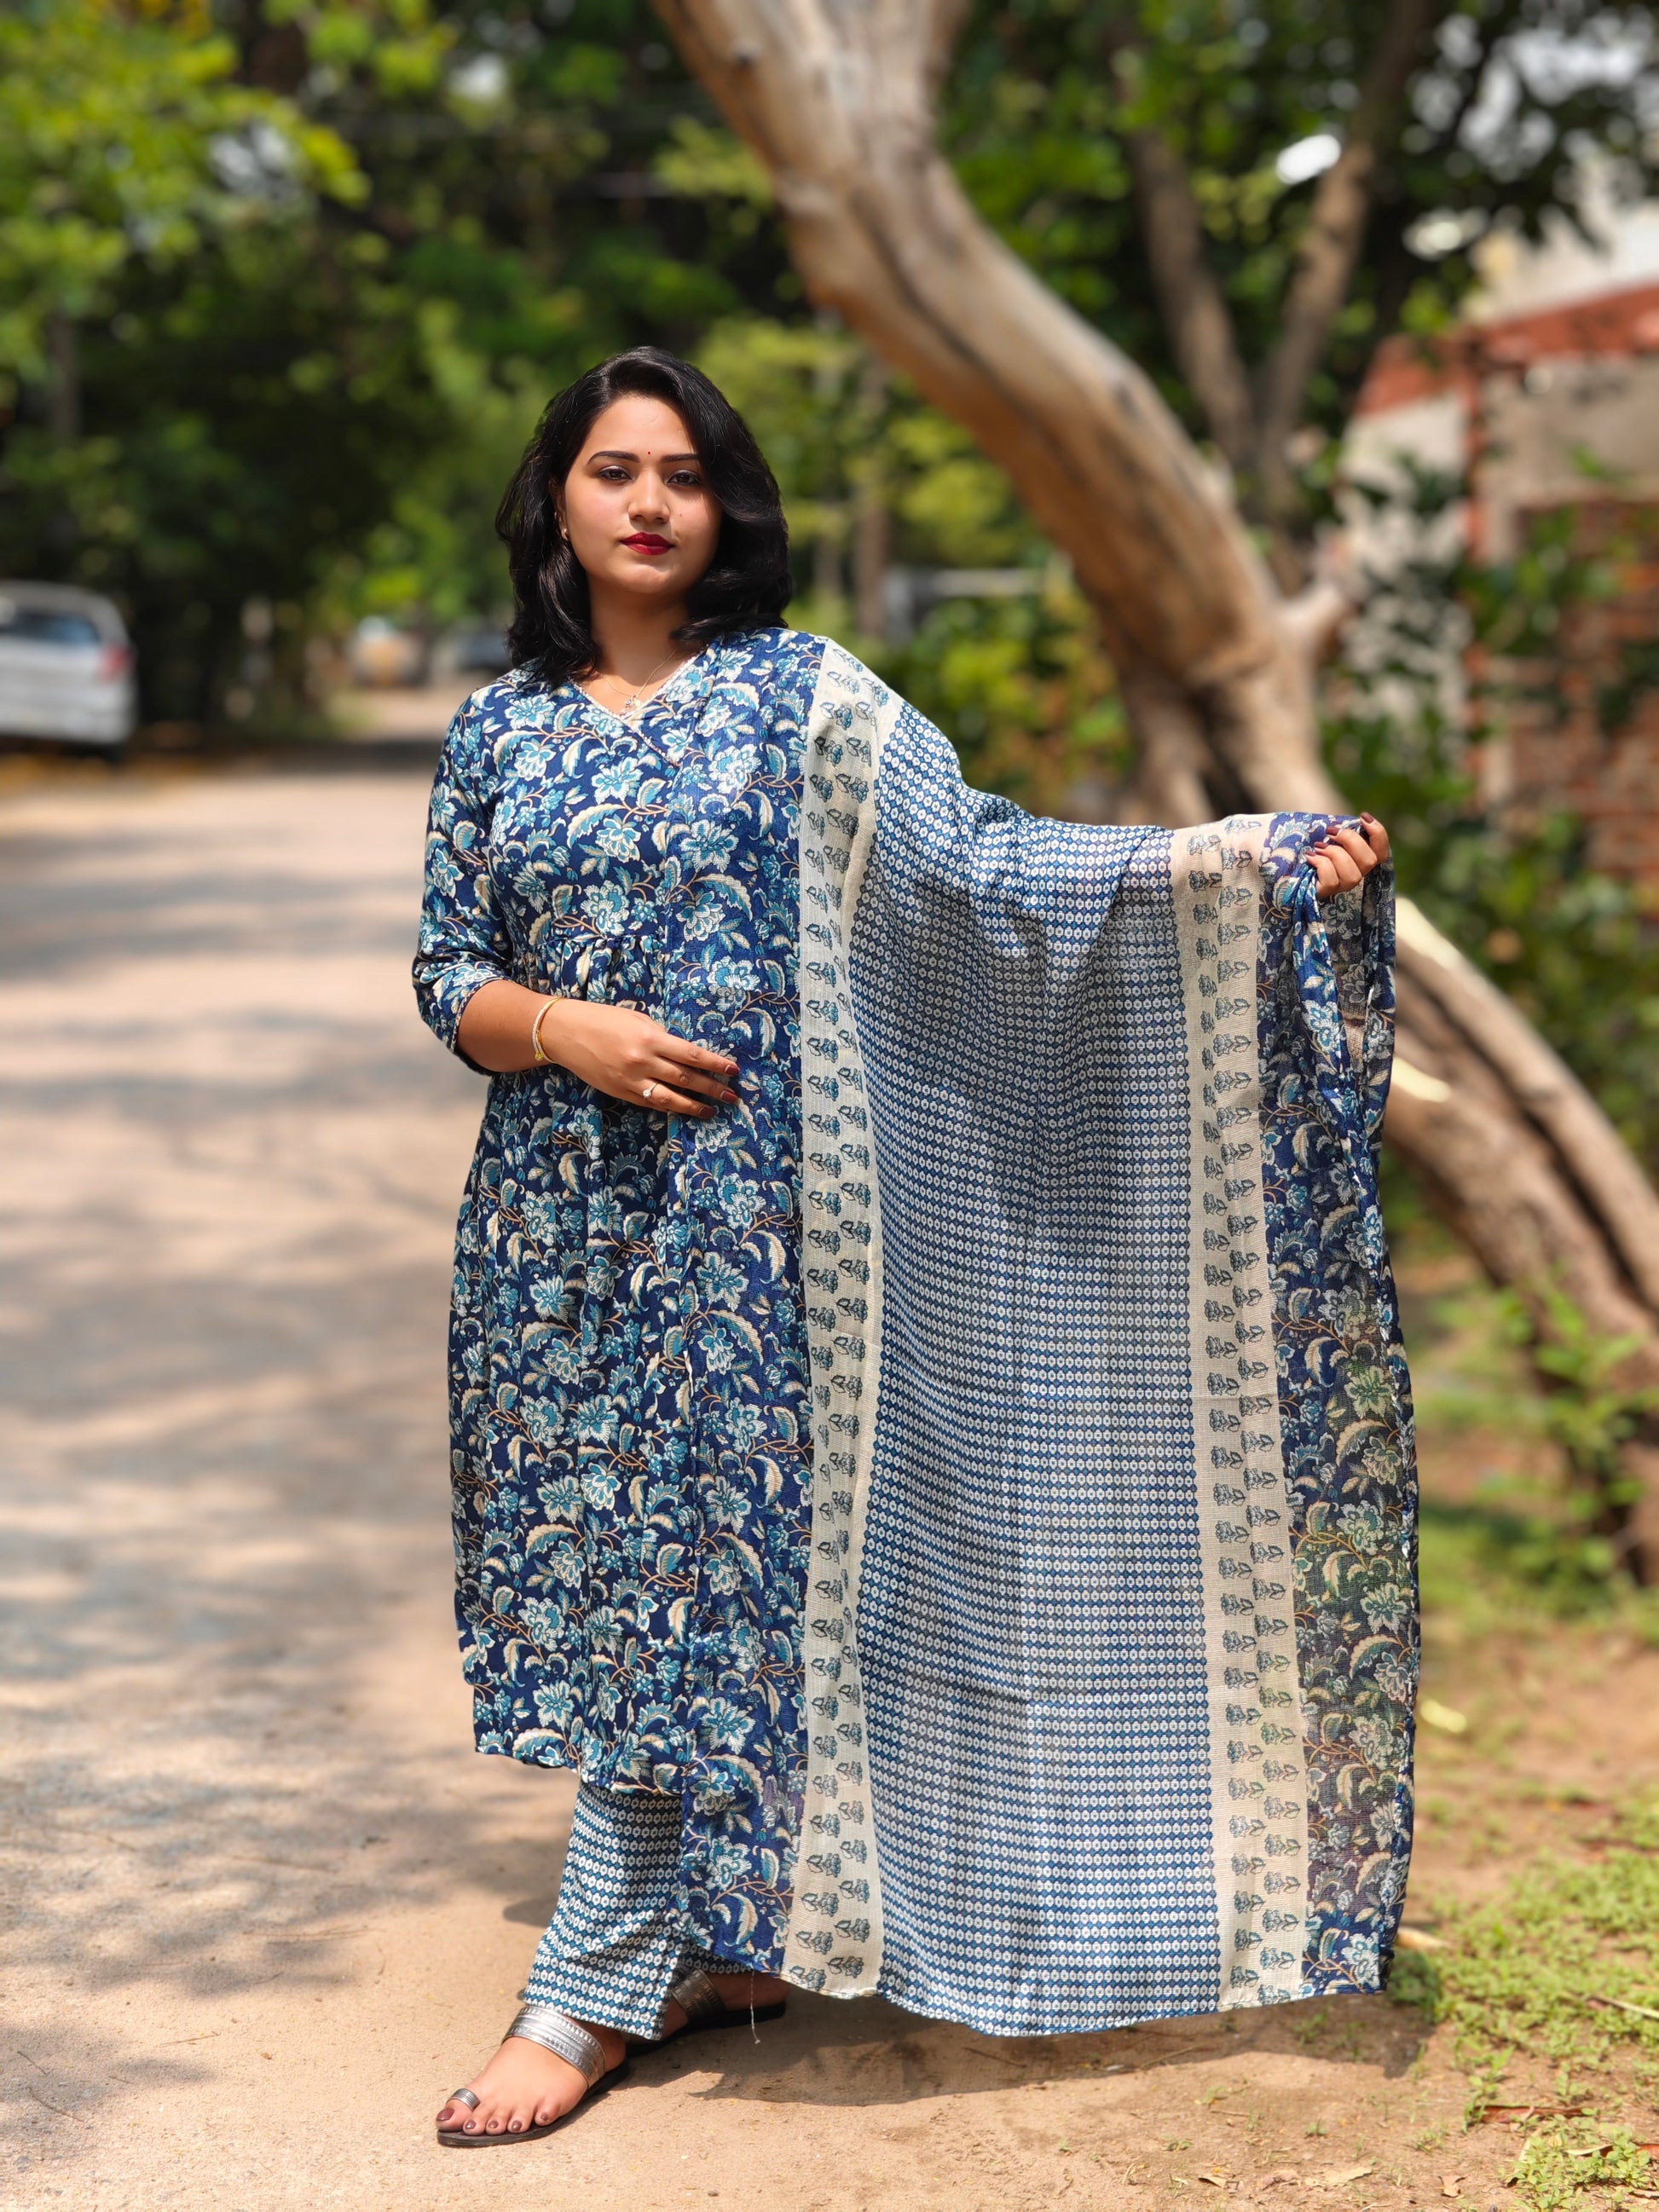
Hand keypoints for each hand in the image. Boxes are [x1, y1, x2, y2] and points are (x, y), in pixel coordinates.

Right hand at [538, 999, 737, 1117]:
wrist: (565, 1033)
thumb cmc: (603, 1019)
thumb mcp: (638, 1020)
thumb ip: (661, 1037)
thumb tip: (684, 1053)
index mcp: (650, 1039)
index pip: (692, 1055)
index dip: (715, 1064)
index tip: (733, 1070)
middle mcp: (643, 1062)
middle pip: (686, 1079)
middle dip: (712, 1089)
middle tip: (732, 1096)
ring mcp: (631, 1080)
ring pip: (670, 1098)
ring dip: (694, 1106)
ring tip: (712, 1111)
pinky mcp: (620, 1092)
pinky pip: (649, 1102)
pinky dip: (668, 1107)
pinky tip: (682, 1109)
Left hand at [1309, 813, 1389, 898]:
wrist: (1281, 865)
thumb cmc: (1308, 844)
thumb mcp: (1326, 835)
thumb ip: (1340, 832)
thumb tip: (1341, 825)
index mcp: (1359, 859)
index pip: (1382, 852)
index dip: (1378, 833)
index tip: (1362, 816)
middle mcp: (1355, 874)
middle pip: (1370, 861)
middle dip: (1351, 840)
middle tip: (1331, 831)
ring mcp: (1340, 887)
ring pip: (1352, 875)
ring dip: (1335, 854)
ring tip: (1318, 846)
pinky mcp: (1324, 893)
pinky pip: (1332, 881)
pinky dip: (1321, 864)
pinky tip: (1311, 857)